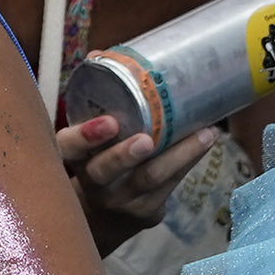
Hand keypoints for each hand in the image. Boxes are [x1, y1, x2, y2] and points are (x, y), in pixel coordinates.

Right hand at [56, 113, 217, 230]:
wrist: (103, 218)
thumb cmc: (97, 160)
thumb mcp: (87, 138)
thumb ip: (93, 102)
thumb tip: (98, 56)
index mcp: (73, 157)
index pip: (68, 148)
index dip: (84, 136)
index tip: (108, 121)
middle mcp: (92, 183)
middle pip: (105, 171)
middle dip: (125, 155)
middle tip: (147, 139)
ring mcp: (120, 201)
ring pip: (149, 178)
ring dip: (179, 154)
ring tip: (204, 133)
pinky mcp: (146, 211)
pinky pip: (170, 184)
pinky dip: (190, 159)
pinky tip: (207, 139)